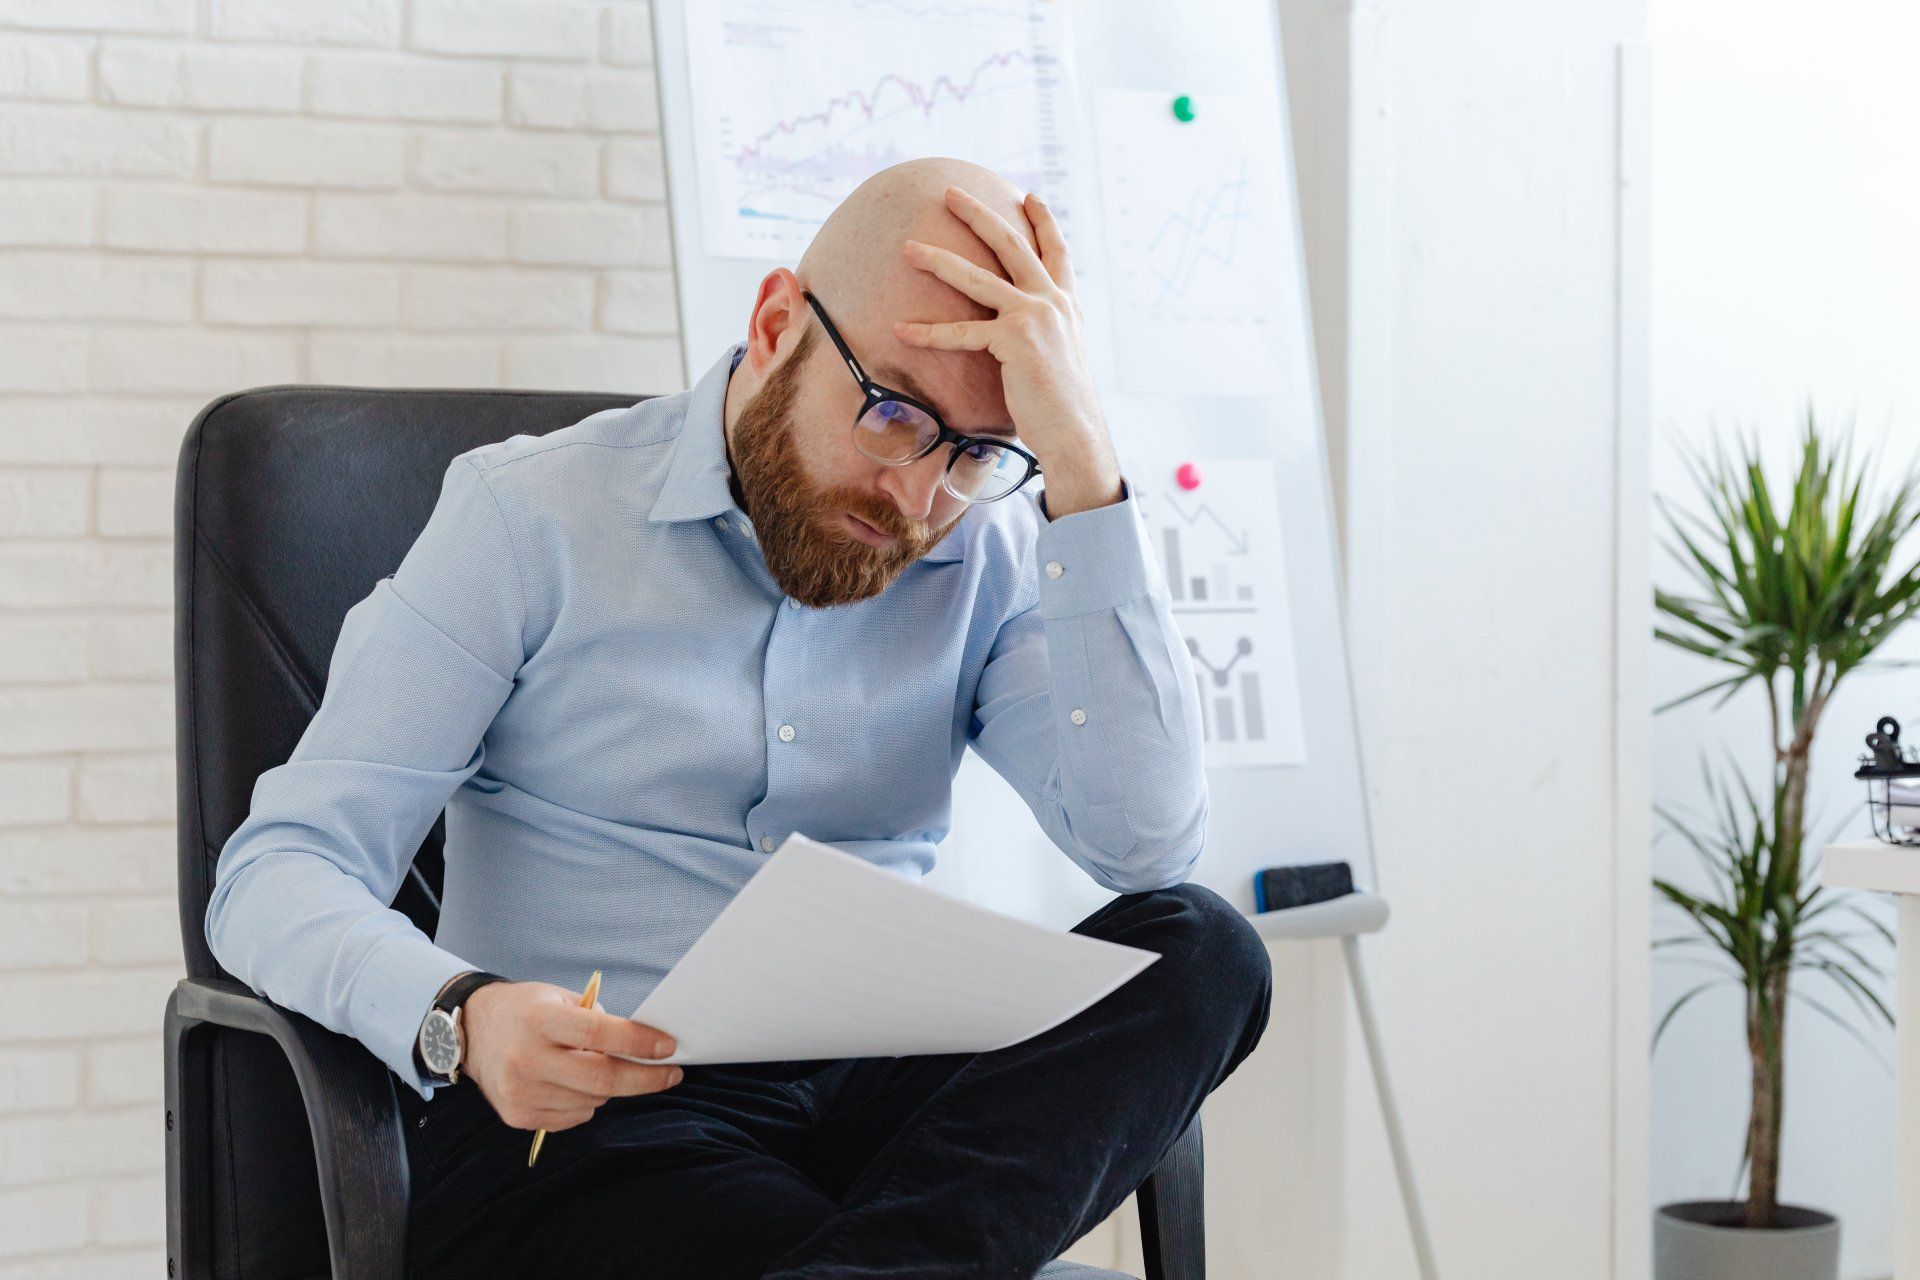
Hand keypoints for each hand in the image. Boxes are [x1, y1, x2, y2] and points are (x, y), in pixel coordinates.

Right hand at [460, 979, 682, 1131]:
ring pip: (592, 1101)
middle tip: (671, 1074)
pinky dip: (585, 1102)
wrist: (473, 1032)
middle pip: (601, 1079)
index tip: (669, 1047)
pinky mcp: (517, 1116)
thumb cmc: (526, 1011)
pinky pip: (574, 1116)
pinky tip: (570, 1082)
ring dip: (609, 1088)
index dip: (639, 1043)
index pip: (599, 1034)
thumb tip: (644, 1047)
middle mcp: (526, 1058)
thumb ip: (598, 1020)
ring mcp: (520, 1091)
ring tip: (595, 1067)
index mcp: (539, 1020)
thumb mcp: (560, 998)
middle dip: (644, 1079)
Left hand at [892, 186, 1117, 500]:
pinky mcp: (1014, 340)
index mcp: (1067, 305)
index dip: (1044, 222)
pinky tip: (900, 330)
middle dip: (979, 215)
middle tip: (950, 193)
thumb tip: (1022, 336)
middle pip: (1011, 244)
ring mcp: (1034, 317)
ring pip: (978, 278)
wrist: (1074, 431)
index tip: (1029, 196)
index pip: (1057, 252)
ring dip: (938, 260)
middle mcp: (1053, 302)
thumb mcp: (1058, 358)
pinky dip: (928, 333)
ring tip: (909, 248)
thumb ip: (1043, 336)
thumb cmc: (1061, 406)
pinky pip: (962, 332)